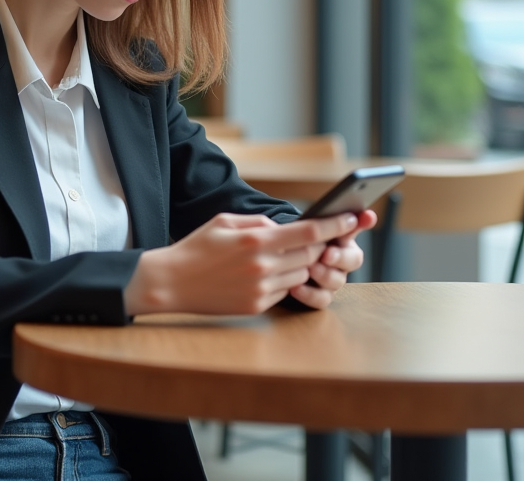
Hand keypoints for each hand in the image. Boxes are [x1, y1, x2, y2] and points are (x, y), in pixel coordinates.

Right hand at [125, 211, 362, 315]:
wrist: (171, 283)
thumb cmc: (196, 247)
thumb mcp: (225, 221)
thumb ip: (259, 222)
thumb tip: (284, 228)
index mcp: (256, 240)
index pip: (309, 233)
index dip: (336, 225)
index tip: (353, 218)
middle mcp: (263, 266)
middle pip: (311, 254)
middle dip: (318, 245)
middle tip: (315, 238)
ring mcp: (261, 289)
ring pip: (301, 273)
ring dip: (301, 263)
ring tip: (283, 256)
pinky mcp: (257, 305)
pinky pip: (285, 290)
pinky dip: (285, 280)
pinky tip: (267, 273)